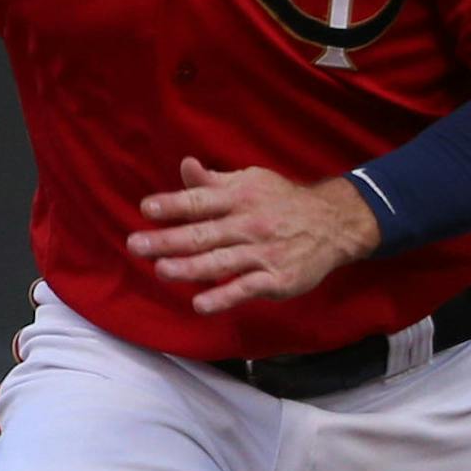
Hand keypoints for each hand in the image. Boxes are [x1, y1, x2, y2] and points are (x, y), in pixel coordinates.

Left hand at [128, 158, 380, 314]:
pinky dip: (224, 297)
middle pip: (204, 233)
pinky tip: (201, 304)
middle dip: (168, 239)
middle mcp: (249, 223)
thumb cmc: (283, 202)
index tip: (147, 209)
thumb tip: (185, 166)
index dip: (174, 204)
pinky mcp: (277, 278)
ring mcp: (263, 252)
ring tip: (161, 270)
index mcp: (239, 197)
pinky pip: (247, 288)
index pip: (201, 201)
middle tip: (136, 245)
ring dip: (190, 267)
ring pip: (221, 262)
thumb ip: (214, 181)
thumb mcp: (251, 181)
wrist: (333, 224)